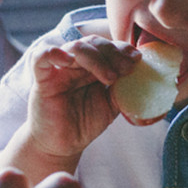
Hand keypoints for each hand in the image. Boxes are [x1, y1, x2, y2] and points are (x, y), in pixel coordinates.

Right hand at [27, 36, 139, 162]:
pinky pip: (40, 57)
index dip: (123, 49)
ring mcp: (58, 69)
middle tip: (126, 69)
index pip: (107, 47)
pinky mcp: (41, 79)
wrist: (63, 145)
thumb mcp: (111, 105)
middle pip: (94, 43)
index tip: (137, 60)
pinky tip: (68, 60)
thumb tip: (146, 79)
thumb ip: (124, 89)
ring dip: (96, 58)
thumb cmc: (85, 122)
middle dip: (113, 53)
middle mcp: (76, 63)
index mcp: (93, 66)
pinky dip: (54, 53)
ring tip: (110, 77)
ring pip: (75, 47)